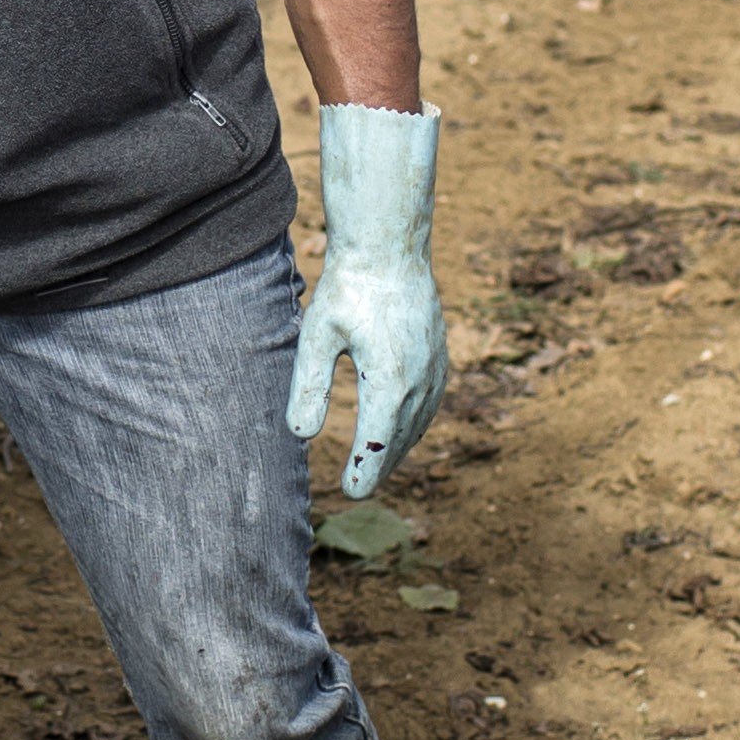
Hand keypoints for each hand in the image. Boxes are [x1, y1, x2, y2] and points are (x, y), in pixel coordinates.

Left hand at [284, 103, 446, 499]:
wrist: (390, 245)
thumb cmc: (348, 287)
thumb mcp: (317, 336)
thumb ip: (308, 387)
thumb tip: (299, 435)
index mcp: (390, 381)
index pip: (376, 444)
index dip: (363, 472)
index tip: (350, 494)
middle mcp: (420, 380)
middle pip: (400, 439)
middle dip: (380, 466)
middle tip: (358, 489)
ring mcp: (435, 368)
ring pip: (419, 422)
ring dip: (399, 447)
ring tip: (378, 465)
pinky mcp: (439, 355)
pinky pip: (430, 403)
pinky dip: (414, 423)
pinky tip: (401, 426)